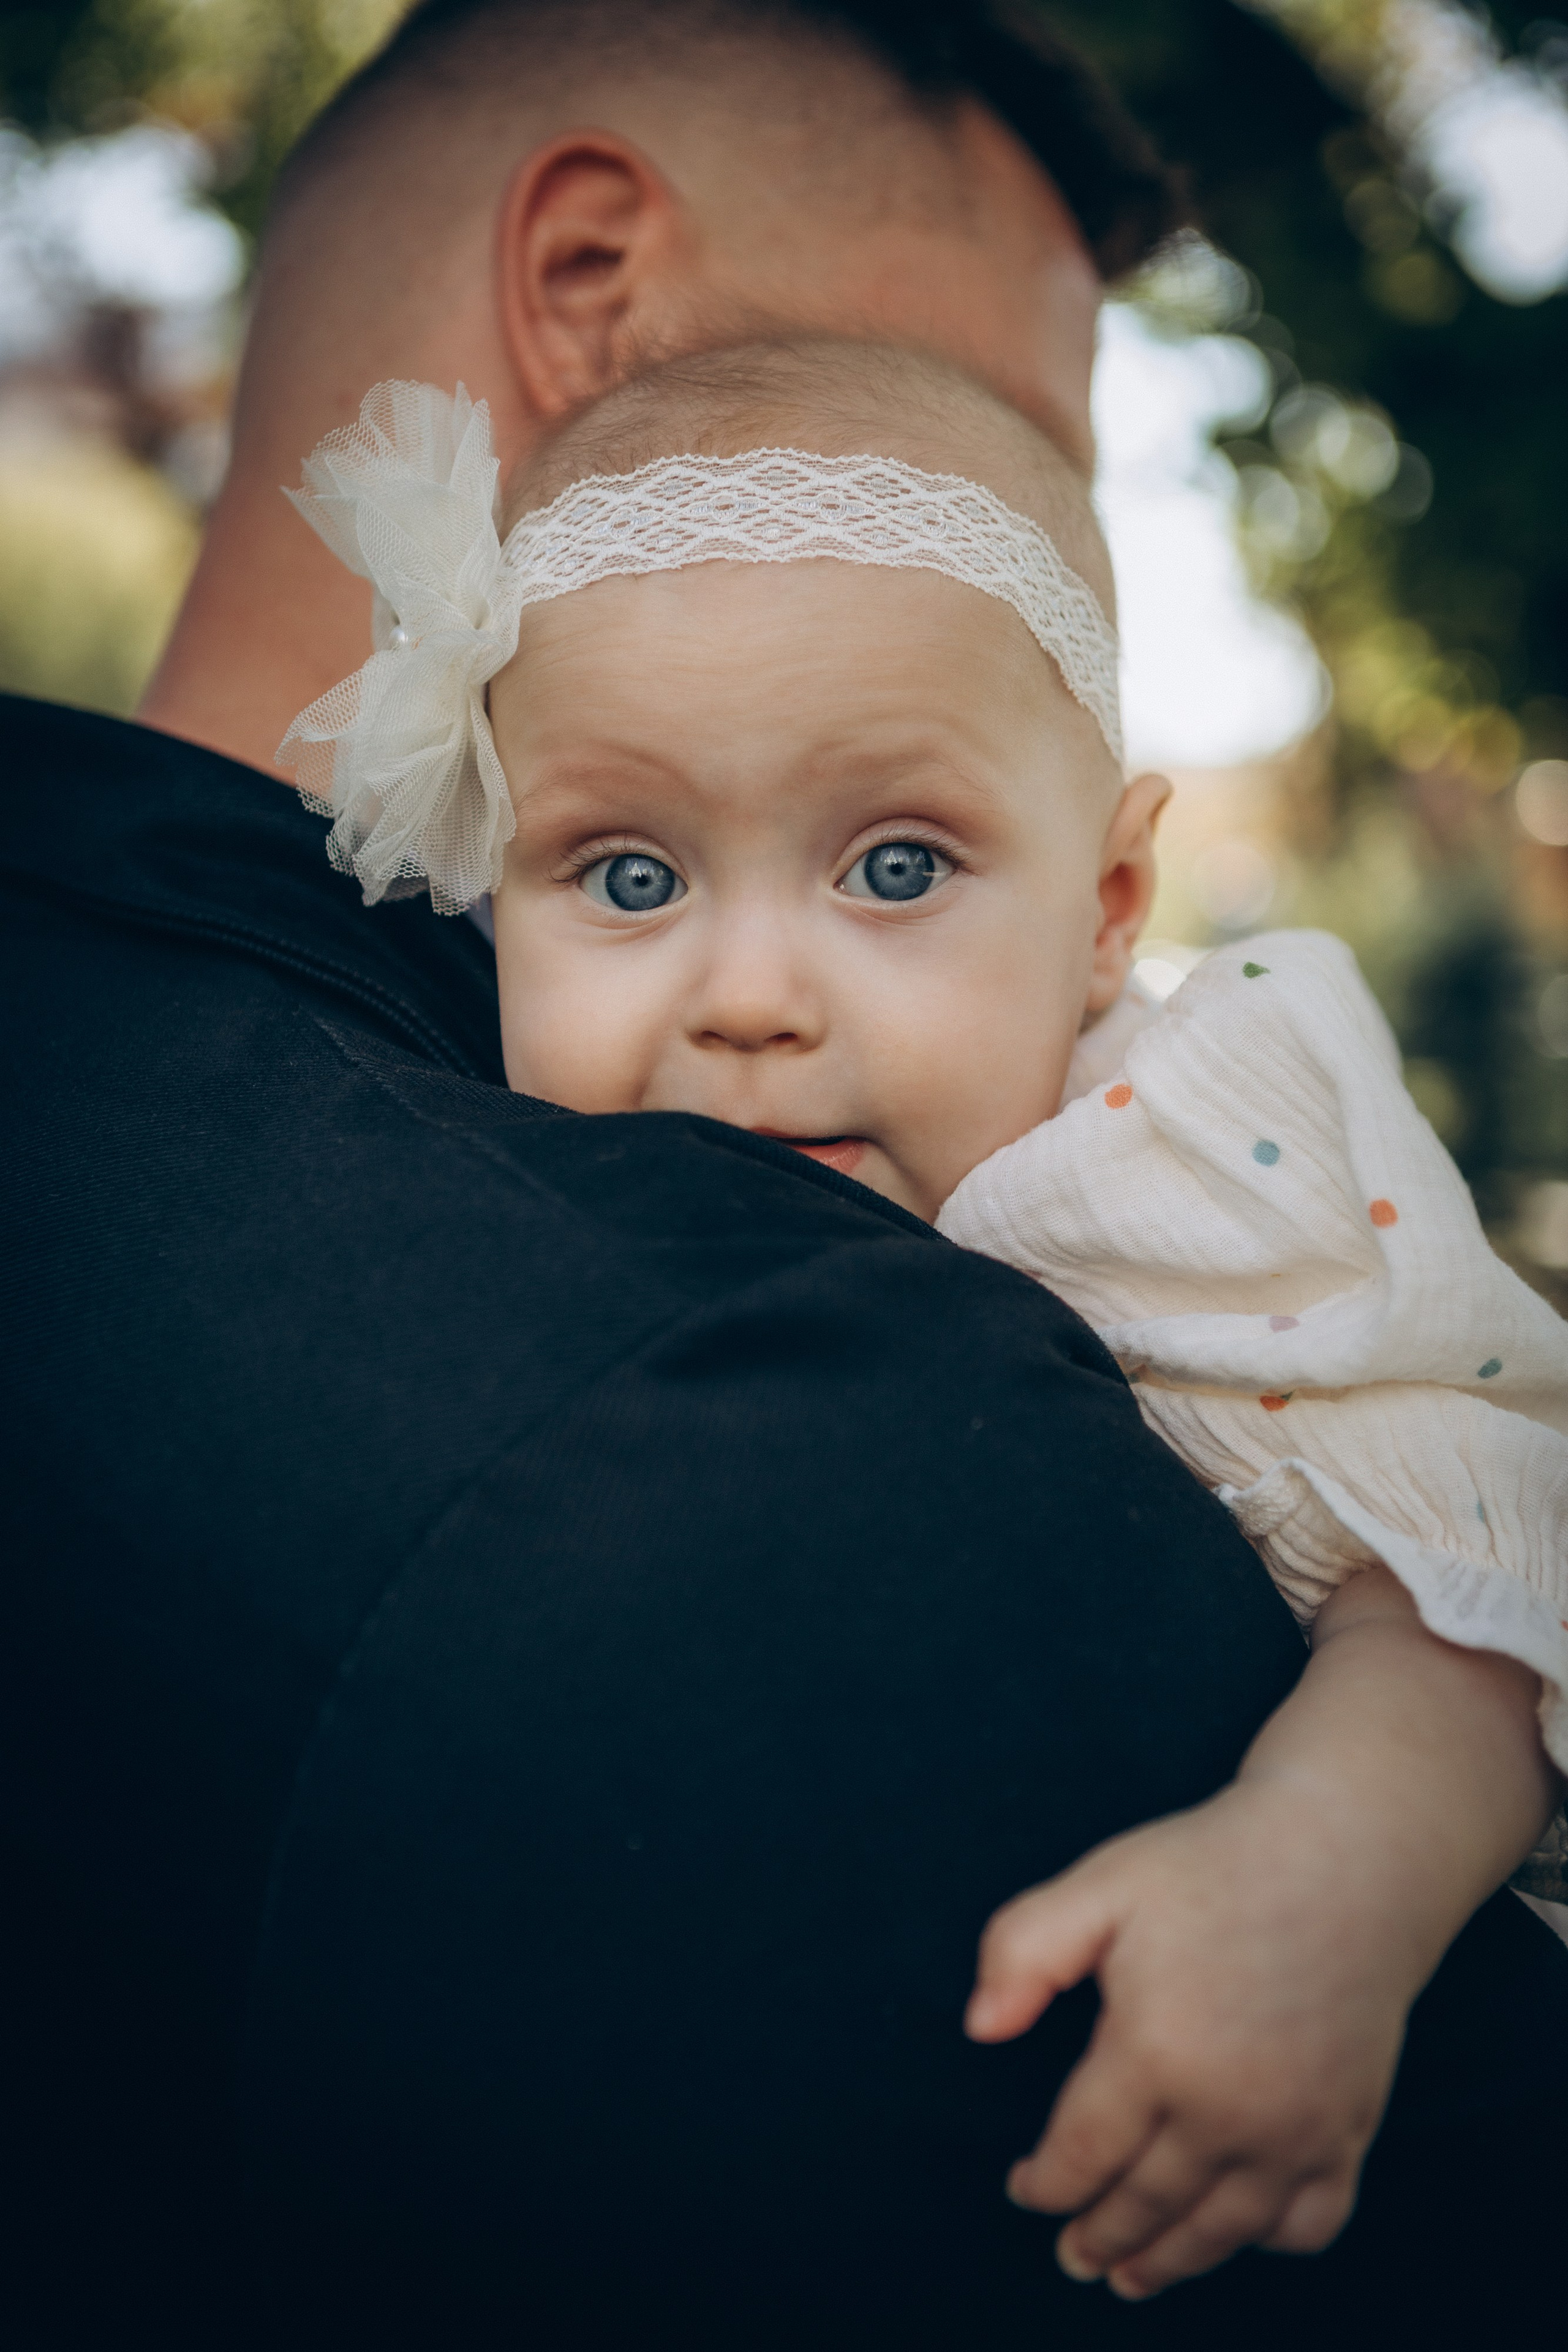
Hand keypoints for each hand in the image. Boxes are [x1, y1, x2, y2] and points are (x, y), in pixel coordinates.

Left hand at [964, 1781, 1417, 2299]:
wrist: (1347, 1857)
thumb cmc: (1213, 1867)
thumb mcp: (1099, 1885)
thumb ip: (1021, 1952)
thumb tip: (979, 2030)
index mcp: (1155, 2054)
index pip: (1082, 2156)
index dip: (1045, 2185)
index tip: (1023, 2189)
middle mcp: (1228, 2112)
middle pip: (1146, 2206)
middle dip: (1099, 2238)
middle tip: (1073, 2257)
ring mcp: (1296, 2130)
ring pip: (1220, 2231)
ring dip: (1170, 2261)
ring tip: (1132, 2276)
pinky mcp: (1348, 2129)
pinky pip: (1307, 2220)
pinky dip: (1268, 2238)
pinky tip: (1236, 2229)